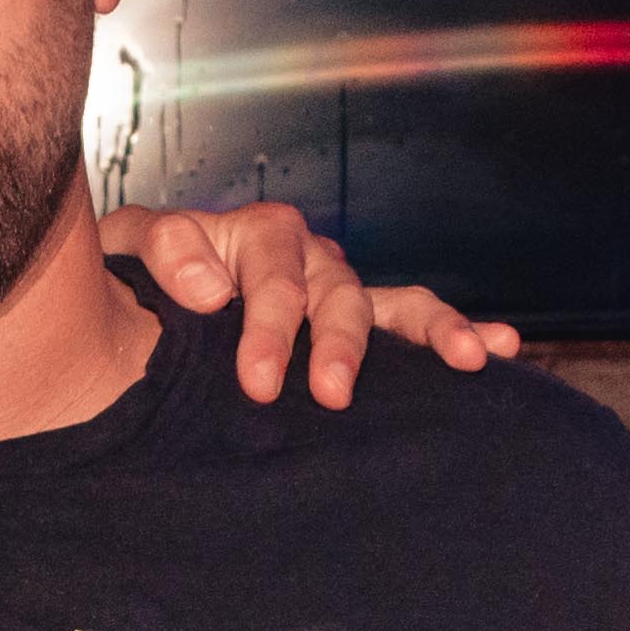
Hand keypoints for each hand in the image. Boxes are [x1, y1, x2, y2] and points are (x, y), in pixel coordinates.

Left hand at [99, 198, 525, 406]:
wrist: (136, 306)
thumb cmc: (135, 279)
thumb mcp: (128, 250)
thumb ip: (162, 249)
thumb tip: (212, 291)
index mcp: (256, 237)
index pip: (275, 273)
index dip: (269, 327)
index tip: (258, 382)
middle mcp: (310, 261)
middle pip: (338, 293)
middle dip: (339, 344)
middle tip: (333, 394)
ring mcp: (340, 294)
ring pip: (395, 305)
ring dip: (434, 331)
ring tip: (469, 358)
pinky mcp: (358, 331)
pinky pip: (414, 326)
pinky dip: (459, 333)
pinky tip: (501, 351)